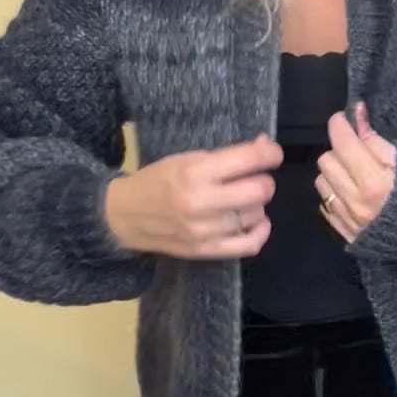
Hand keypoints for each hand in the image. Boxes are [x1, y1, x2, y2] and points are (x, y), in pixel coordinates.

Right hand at [104, 134, 282, 258]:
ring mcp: (205, 230)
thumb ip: (226, 155)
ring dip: (256, 204)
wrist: (124, 216)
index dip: (270, 153)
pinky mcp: (206, 251)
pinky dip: (260, 232)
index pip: (249, 159)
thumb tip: (266, 145)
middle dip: (263, 181)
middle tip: (253, 179)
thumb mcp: (185, 158)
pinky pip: (249, 244)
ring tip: (243, 199)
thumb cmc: (157, 181)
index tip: (271, 154)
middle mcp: (201, 202)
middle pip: (260, 190)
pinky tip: (256, 221)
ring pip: (256, 215)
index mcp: (194, 172)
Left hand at [317, 103, 396, 241]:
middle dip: (339, 151)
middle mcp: (356, 202)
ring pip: (322, 182)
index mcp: (375, 182)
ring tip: (353, 175)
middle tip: (356, 152)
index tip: (344, 119)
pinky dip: (335, 195)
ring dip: (334, 173)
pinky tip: (353, 195)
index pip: (343, 142)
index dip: (340, 124)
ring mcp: (348, 220)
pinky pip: (325, 205)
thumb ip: (377, 141)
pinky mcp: (345, 233)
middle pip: (326, 160)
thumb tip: (356, 114)